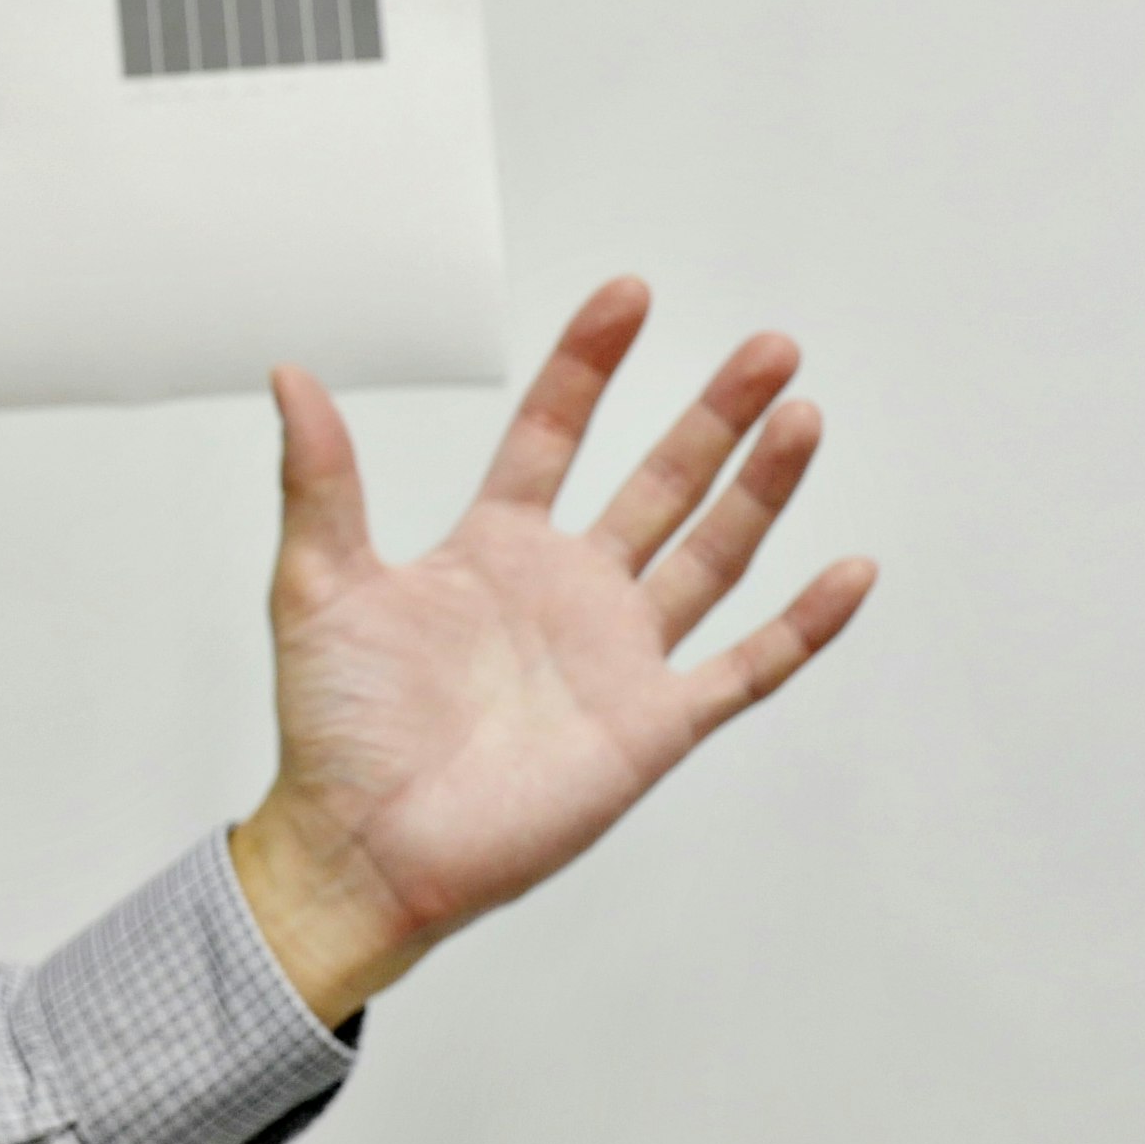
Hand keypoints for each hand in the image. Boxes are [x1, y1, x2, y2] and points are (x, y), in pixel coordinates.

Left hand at [229, 278, 875, 1025]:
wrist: (362, 848)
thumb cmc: (334, 732)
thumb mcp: (319, 587)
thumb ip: (319, 481)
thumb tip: (293, 376)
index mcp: (493, 550)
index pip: (553, 433)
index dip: (590, 365)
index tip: (631, 295)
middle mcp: (567, 592)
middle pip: (661, 481)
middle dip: (715, 413)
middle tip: (769, 347)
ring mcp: (618, 656)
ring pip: (712, 555)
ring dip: (761, 488)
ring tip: (803, 416)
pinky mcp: (653, 725)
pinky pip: (747, 668)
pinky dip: (803, 626)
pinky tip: (851, 570)